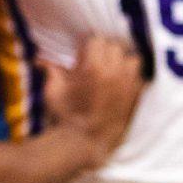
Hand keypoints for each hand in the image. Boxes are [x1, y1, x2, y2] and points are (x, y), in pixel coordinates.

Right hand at [43, 35, 143, 152]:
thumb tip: (41, 60)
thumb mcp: (53, 92)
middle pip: (115, 47)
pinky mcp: (136, 96)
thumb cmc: (65, 117)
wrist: (84, 143)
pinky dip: (133, 78)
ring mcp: (128, 83)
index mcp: (92, 67)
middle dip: (105, 53)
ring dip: (123, 63)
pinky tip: (123, 85)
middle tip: (98, 65)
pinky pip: (140, 77)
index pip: (97, 40)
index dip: (90, 48)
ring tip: (114, 73)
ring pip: (132, 59)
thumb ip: (52, 71)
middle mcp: (113, 72)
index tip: (85, 56)